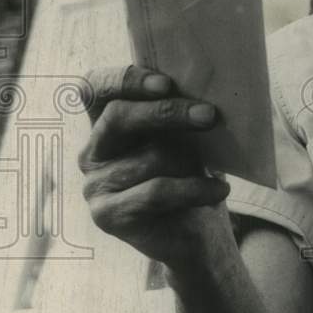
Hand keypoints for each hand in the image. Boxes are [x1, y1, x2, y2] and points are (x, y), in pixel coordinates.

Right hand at [77, 65, 233, 270]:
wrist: (196, 233)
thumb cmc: (191, 174)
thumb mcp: (187, 138)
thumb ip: (181, 114)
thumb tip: (204, 94)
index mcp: (108, 122)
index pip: (96, 87)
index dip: (125, 79)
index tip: (165, 83)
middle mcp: (93, 150)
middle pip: (118, 116)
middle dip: (167, 112)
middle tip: (209, 115)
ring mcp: (95, 184)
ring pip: (148, 158)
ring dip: (189, 161)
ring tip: (214, 170)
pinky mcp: (106, 215)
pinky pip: (156, 192)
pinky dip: (195, 189)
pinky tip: (219, 191)